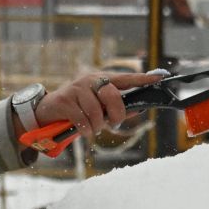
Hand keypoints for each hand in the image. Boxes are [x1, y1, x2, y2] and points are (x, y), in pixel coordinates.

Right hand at [33, 69, 168, 136]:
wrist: (48, 110)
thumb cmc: (80, 108)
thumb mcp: (99, 107)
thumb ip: (117, 107)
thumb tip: (139, 108)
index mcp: (102, 79)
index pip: (126, 78)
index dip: (142, 78)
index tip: (159, 77)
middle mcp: (90, 80)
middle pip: (112, 96)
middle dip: (116, 115)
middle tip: (113, 123)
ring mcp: (77, 88)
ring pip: (96, 112)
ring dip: (97, 126)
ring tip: (93, 127)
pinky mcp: (65, 100)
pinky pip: (83, 120)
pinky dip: (86, 130)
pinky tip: (83, 129)